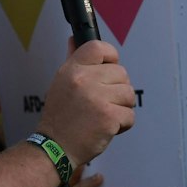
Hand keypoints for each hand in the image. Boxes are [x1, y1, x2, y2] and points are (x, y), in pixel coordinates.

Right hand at [33, 41, 134, 165]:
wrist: (56, 147)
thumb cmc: (60, 116)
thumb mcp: (60, 83)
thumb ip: (72, 60)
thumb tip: (74, 39)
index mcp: (72, 70)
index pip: (98, 47)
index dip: (110, 57)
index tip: (109, 69)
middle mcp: (84, 80)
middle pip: (121, 73)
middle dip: (118, 89)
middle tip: (104, 102)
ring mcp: (97, 98)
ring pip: (129, 94)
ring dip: (122, 107)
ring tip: (105, 115)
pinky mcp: (108, 117)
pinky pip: (130, 115)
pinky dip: (123, 124)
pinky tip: (107, 128)